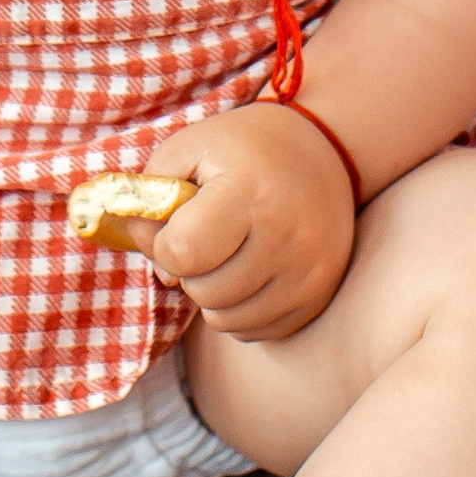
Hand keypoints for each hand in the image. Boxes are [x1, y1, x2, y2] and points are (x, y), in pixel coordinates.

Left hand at [133, 101, 357, 342]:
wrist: (322, 149)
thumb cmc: (243, 147)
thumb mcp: (190, 146)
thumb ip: (154, 197)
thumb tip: (160, 268)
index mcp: (250, 192)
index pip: (184, 251)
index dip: (159, 242)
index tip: (167, 222)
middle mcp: (285, 237)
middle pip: (204, 291)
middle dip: (188, 268)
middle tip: (199, 235)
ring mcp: (307, 271)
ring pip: (226, 319)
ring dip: (211, 293)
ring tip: (223, 252)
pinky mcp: (317, 296)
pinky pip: (256, 330)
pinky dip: (239, 308)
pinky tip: (247, 270)